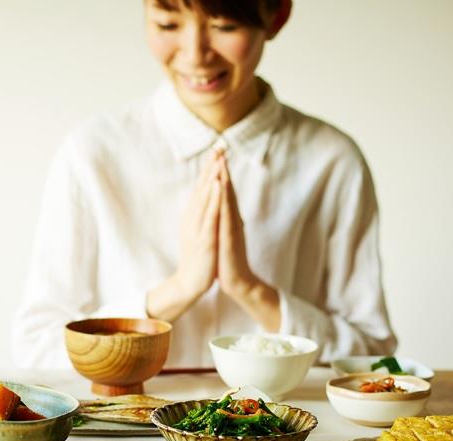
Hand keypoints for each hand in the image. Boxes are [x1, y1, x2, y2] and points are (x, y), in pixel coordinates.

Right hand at [146, 150, 221, 320]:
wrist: (190, 283)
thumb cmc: (199, 259)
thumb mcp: (201, 233)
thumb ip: (203, 217)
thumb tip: (208, 204)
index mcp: (193, 217)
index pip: (201, 188)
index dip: (208, 169)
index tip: (216, 151)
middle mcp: (192, 218)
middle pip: (202, 188)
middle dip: (210, 166)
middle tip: (218, 146)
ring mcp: (197, 227)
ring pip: (205, 197)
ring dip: (211, 176)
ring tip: (218, 159)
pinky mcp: (204, 238)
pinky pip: (209, 214)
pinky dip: (213, 198)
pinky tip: (218, 184)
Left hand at [216, 154, 257, 297]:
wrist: (238, 281)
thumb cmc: (229, 257)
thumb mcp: (224, 233)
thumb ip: (224, 218)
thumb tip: (221, 204)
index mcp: (228, 217)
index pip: (223, 190)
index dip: (219, 171)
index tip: (215, 153)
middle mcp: (232, 219)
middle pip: (227, 189)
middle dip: (223, 168)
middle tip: (219, 147)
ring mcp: (232, 227)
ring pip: (228, 200)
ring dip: (225, 181)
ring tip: (221, 162)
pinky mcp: (230, 238)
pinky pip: (226, 217)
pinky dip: (224, 202)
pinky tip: (221, 190)